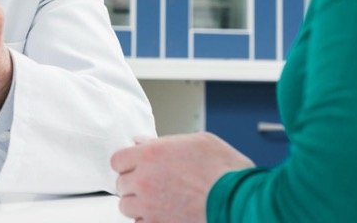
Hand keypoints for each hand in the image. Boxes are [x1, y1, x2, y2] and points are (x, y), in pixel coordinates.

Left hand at [111, 133, 253, 222]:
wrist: (239, 202)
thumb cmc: (225, 170)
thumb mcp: (197, 141)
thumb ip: (164, 141)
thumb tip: (142, 142)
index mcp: (150, 155)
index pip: (117, 160)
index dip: (127, 162)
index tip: (135, 164)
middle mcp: (144, 181)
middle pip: (121, 184)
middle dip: (133, 183)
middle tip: (151, 182)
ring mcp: (150, 207)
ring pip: (126, 207)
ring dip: (137, 204)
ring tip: (156, 201)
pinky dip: (147, 220)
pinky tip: (163, 215)